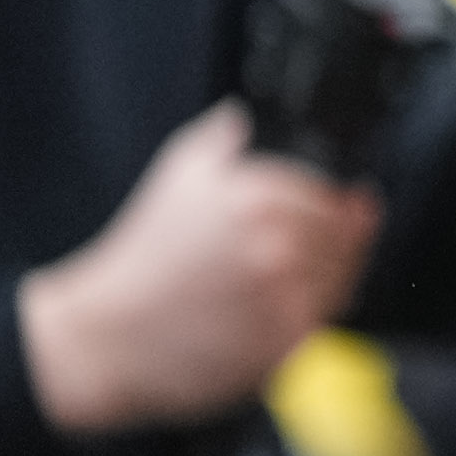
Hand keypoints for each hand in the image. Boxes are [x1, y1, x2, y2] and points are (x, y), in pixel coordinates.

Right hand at [21, 103, 381, 432]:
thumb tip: (241, 116)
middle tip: (291, 256)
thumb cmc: (141, 259)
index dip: (332, 209)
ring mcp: (286, 295)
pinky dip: (308, 314)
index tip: (325, 216)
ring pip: (342, 280)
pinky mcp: (286, 340)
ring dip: (324, 279)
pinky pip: (324, 320)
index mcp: (259, 198)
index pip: (335, 199)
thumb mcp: (176, 179)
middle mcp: (279, 244)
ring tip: (271, 284)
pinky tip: (268, 310)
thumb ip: (219, 140)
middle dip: (331, 245)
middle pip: (346, 241)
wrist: (109, 333)